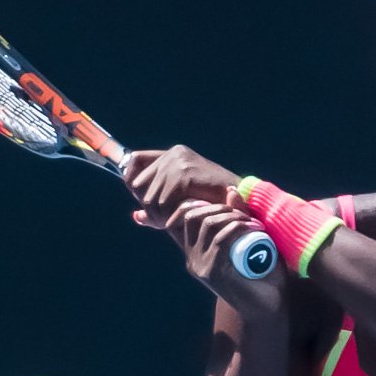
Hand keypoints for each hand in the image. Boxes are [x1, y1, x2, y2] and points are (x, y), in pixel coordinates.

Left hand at [124, 145, 241, 228]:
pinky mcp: (184, 174)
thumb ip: (159, 208)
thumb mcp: (182, 204)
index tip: (142, 198)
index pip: (135, 161)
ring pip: (150, 197)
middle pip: (139, 184)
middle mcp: (173, 154)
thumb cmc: (215, 202)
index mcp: (172, 154)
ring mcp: (178, 162)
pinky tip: (180, 220)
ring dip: (159, 215)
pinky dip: (168, 216)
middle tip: (165, 219)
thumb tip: (136, 216)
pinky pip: (162, 202)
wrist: (241, 200)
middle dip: (150, 206)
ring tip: (175, 221)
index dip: (134, 182)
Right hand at [166, 200, 287, 318]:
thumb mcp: (250, 239)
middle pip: (192, 216)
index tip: (226, 200)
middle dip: (219, 207)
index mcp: (196, 250)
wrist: (269, 307)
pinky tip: (254, 229)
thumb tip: (231, 191)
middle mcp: (192, 258)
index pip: (179, 219)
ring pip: (207, 225)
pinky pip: (219, 240)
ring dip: (232, 216)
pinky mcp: (212, 273)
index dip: (195, 202)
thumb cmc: (262, 273)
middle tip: (246, 214)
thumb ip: (239, 217)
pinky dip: (237, 228)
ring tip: (254, 223)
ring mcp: (200, 266)